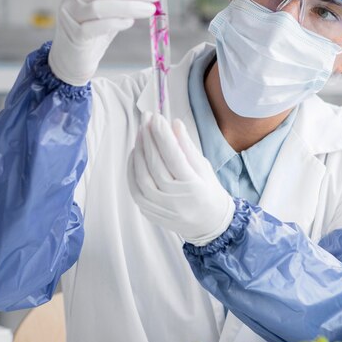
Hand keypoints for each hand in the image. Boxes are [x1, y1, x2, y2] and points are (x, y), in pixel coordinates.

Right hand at [49, 0, 167, 85]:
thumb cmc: (93, 33)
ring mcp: (71, 15)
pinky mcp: (73, 35)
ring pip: (100, 6)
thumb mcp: (113, 11)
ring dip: (128, 6)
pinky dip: (113, 23)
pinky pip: (93, 27)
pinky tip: (129, 22)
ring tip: (150, 9)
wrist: (72, 60)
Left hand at [128, 112, 234, 245]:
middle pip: (155, 164)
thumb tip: (174, 123)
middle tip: (146, 119)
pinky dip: (132, 170)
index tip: (156, 117)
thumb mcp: (203, 167)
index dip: (162, 135)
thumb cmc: (208, 191)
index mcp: (194, 186)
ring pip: (142, 176)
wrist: (209, 224)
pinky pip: (135, 189)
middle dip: (148, 138)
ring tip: (141, 133)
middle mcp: (176, 199)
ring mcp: (161, 208)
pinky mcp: (150, 213)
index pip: (173, 156)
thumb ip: (187, 146)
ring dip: (138, 152)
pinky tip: (135, 154)